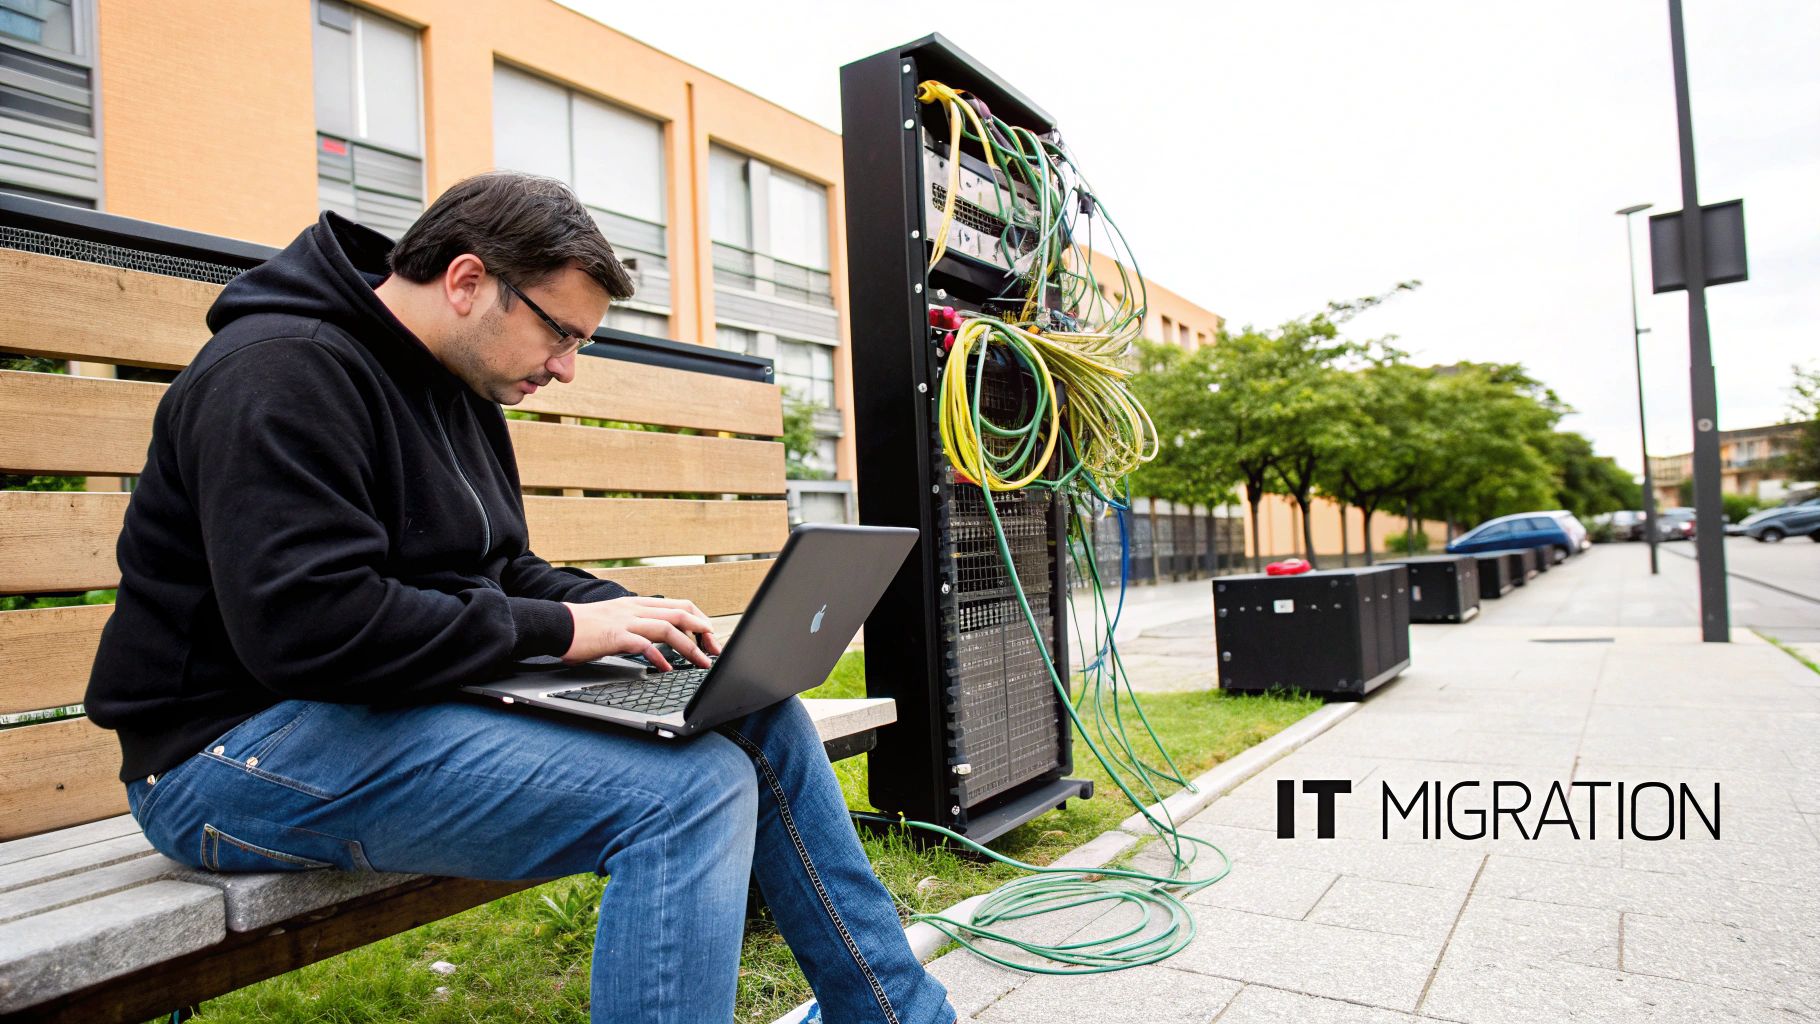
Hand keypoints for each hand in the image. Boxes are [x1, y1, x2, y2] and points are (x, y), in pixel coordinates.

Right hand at [562, 596, 721, 669]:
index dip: (700, 619)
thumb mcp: (618, 620)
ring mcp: (626, 620)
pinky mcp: (614, 635)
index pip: (680, 604)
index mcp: (638, 603)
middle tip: (715, 651)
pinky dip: (659, 657)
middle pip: (681, 613)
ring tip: (702, 662)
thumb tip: (661, 641)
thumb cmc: (584, 628)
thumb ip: (639, 626)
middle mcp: (636, 608)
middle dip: (704, 632)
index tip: (710, 637)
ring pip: (668, 628)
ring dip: (690, 647)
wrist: (556, 625)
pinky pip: (643, 644)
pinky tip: (667, 669)